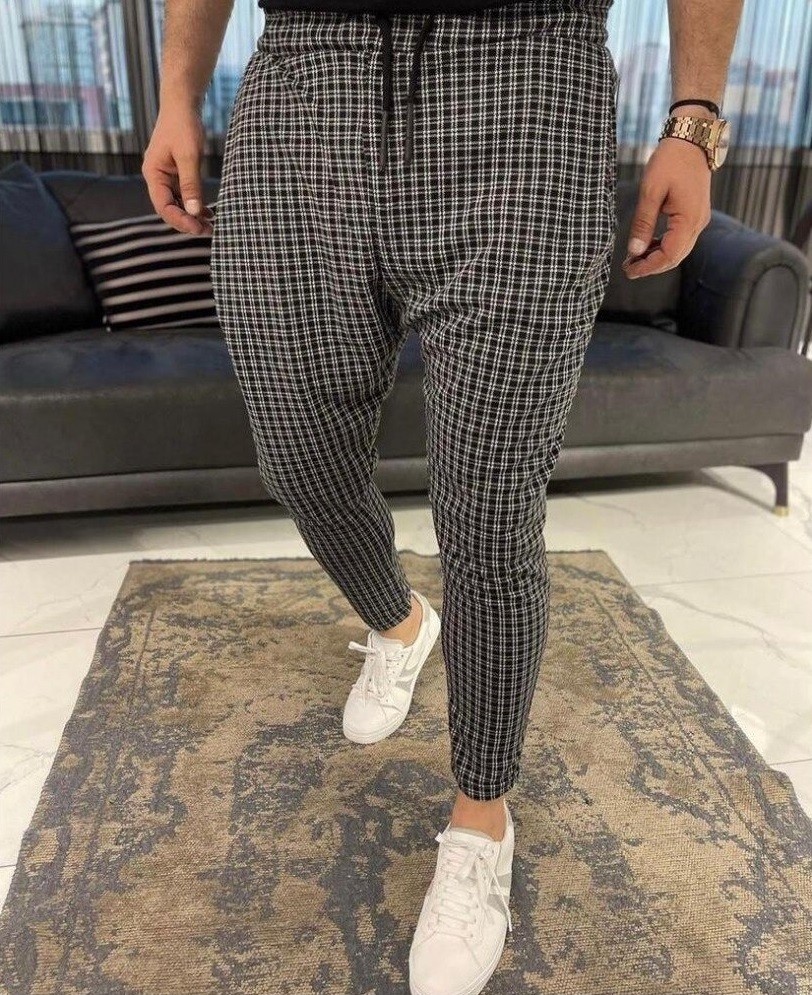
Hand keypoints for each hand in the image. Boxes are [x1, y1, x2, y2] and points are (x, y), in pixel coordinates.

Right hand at [142, 102, 213, 235]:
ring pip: (177, 204)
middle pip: (169, 209)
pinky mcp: (176, 174)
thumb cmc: (183, 125)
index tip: (198, 228)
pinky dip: (195, 205)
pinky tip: (208, 213)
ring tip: (211, 226)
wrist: (182, 104)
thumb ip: (190, 184)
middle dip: (187, 222)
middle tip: (208, 231)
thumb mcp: (189, 155)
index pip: (163, 206)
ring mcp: (166, 177)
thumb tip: (194, 212)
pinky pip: (184, 195)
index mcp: (153, 174)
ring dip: (192, 216)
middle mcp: (157, 178)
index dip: (180, 221)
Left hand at [622, 134, 712, 279]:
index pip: (668, 255)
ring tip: (634, 258)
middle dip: (651, 266)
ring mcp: (699, 220)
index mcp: (689, 219)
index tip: (628, 270)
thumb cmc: (670, 161)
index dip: (648, 267)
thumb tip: (634, 251)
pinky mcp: (695, 215)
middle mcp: (698, 223)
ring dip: (656, 257)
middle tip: (627, 268)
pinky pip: (680, 239)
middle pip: (675, 257)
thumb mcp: (651, 191)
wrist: (691, 140)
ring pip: (678, 250)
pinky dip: (663, 246)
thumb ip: (643, 223)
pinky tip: (647, 245)